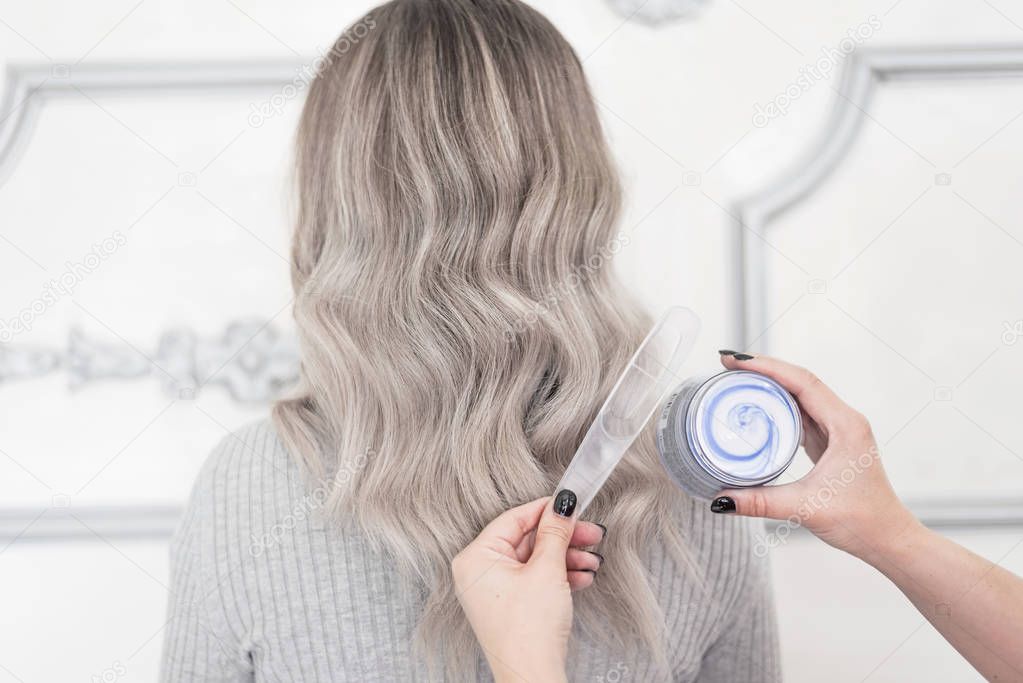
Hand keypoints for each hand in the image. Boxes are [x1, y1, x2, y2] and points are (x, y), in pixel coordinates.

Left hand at [451, 493, 603, 682]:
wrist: (533, 676)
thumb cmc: (529, 629)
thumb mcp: (547, 570)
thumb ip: (555, 532)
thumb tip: (562, 503)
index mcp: (476, 558)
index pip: (513, 519)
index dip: (546, 510)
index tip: (571, 503)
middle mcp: (479, 572)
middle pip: (527, 540)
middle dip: (564, 539)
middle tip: (592, 533)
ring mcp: (494, 590)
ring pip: (535, 561)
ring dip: (566, 559)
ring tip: (593, 562)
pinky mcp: (509, 606)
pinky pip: (534, 580)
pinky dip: (558, 577)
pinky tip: (583, 578)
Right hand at [712, 353, 921, 559]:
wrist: (887, 538)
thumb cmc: (861, 520)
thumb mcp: (806, 507)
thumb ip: (760, 502)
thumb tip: (721, 499)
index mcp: (845, 426)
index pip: (802, 383)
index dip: (767, 367)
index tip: (736, 361)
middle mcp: (844, 421)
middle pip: (800, 381)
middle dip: (763, 369)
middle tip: (728, 365)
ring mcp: (839, 430)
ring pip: (801, 395)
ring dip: (770, 384)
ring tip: (737, 380)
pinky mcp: (831, 442)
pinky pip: (802, 413)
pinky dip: (778, 405)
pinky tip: (758, 406)